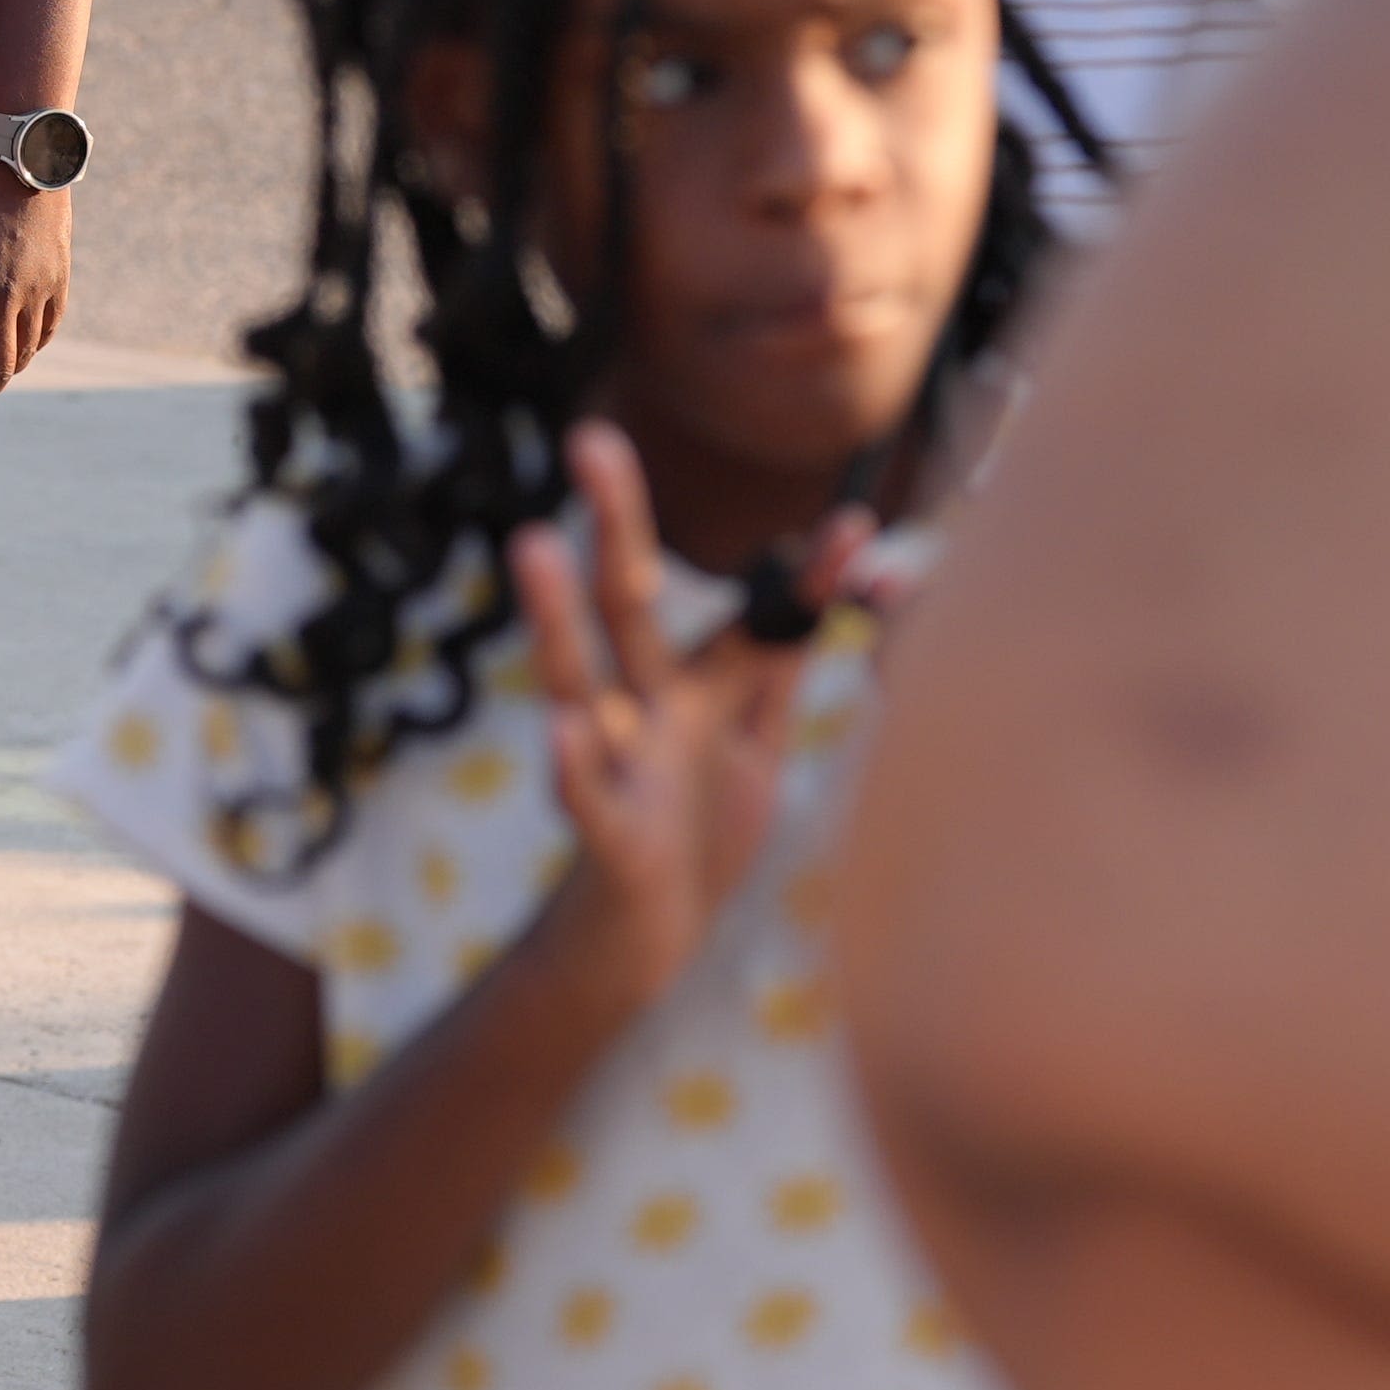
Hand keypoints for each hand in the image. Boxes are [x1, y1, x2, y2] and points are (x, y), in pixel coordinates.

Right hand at [502, 425, 813, 1027]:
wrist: (638, 950)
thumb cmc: (695, 838)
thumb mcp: (752, 746)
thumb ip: (780, 664)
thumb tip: (830, 573)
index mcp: (693, 693)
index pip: (748, 617)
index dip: (802, 578)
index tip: (858, 525)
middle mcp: (647, 716)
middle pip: (626, 607)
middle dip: (615, 523)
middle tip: (591, 439)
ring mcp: (621, 773)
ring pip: (581, 684)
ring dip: (556, 619)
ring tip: (531, 546)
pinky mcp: (610, 844)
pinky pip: (586, 803)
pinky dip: (572, 771)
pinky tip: (562, 734)